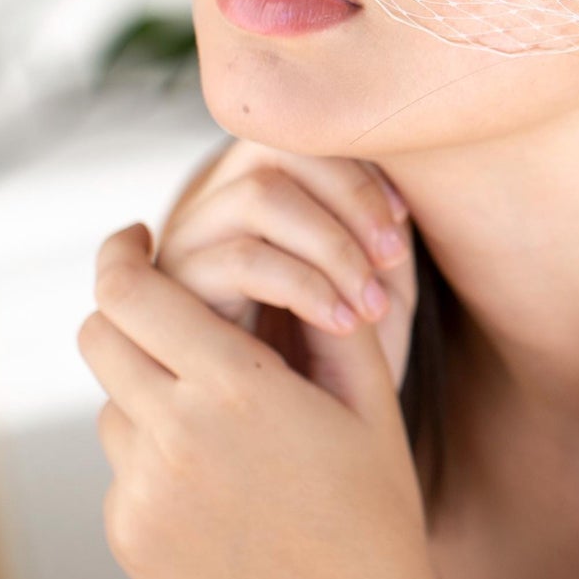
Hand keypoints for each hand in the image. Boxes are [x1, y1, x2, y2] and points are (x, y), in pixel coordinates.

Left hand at [78, 223, 478, 578]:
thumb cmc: (374, 508)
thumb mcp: (368, 398)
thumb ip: (325, 313)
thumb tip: (292, 253)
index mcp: (238, 388)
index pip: (136, 294)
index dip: (122, 254)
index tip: (134, 236)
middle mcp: (174, 438)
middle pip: (101, 337)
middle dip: (129, 310)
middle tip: (168, 305)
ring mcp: (143, 497)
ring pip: (112, 403)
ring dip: (147, 385)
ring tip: (219, 409)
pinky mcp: (130, 541)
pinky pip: (123, 467)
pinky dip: (156, 451)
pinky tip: (220, 474)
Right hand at [155, 140, 416, 410]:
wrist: (314, 446)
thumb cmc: (353, 353)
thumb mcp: (378, 277)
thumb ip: (377, 222)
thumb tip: (391, 169)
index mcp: (265, 186)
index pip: (304, 133)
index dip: (359, 171)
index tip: (403, 226)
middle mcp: (218, 204)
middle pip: (278, 152)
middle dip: (349, 200)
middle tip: (393, 257)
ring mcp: (190, 245)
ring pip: (257, 196)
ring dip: (330, 243)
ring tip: (370, 301)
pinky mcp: (175, 296)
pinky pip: (238, 259)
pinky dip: (304, 283)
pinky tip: (342, 322)